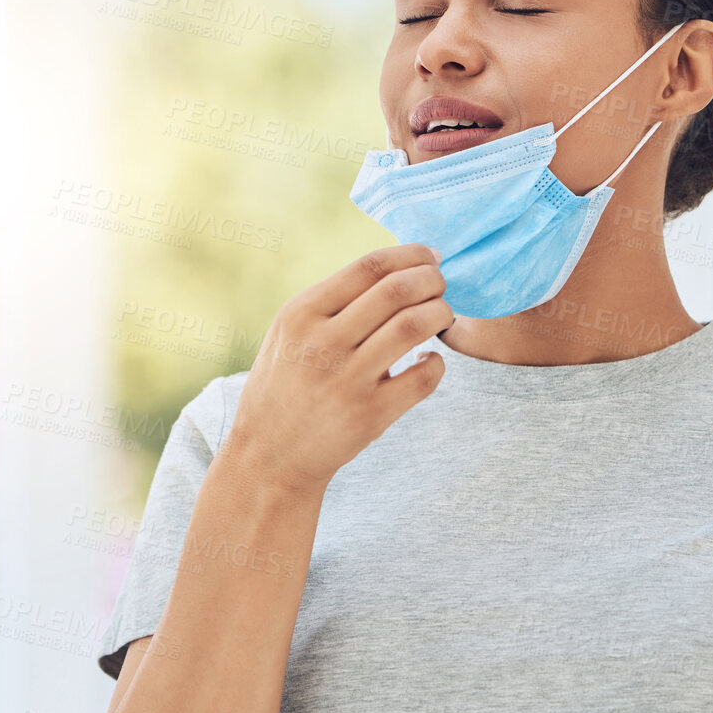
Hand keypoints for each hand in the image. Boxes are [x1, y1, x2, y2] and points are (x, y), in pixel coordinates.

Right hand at [222, 243, 450, 493]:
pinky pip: (423, 378)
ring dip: (441, 314)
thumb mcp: (289, 333)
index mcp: (302, 314)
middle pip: (397, 290)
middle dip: (432, 281)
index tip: (431, 258)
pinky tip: (431, 360)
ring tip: (443, 316)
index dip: (411, 256)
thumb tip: (395, 269)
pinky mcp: (369, 415)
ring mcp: (347, 380)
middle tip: (441, 286)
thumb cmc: (285, 386)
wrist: (269, 456)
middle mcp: (322, 343)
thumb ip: (332, 302)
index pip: (369, 267)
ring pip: (414, 326)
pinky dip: (438, 363)